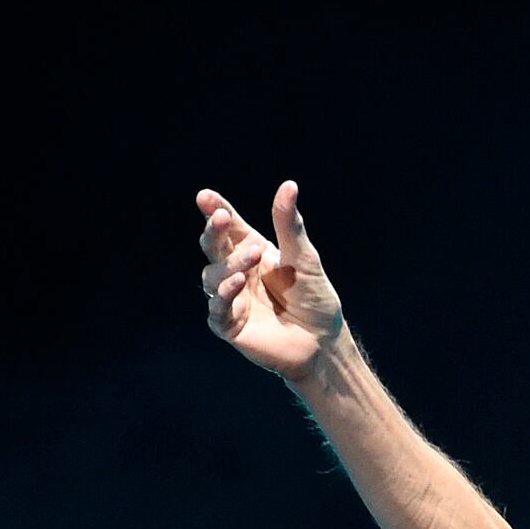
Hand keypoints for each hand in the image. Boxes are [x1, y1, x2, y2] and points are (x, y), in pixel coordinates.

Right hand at [197, 180, 344, 379]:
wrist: (324, 343)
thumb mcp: (304, 258)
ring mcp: (232, 298)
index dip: (217, 211)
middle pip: (214, 246)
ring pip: (213, 275)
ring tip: (253, 256)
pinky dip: (224, 293)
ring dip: (230, 263)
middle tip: (221, 218)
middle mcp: (238, 272)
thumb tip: (289, 185)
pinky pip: (217, 308)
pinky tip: (238, 281)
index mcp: (253, 251)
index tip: (206, 197)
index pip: (230, 227)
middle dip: (214, 231)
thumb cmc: (315, 300)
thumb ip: (290, 225)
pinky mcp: (230, 325)